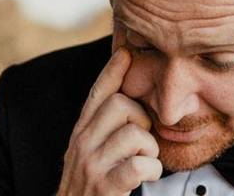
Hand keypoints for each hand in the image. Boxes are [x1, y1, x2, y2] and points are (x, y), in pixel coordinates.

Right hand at [57, 48, 161, 195]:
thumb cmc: (91, 186)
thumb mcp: (90, 151)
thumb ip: (104, 126)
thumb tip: (126, 98)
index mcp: (81, 131)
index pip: (98, 92)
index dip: (113, 70)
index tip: (127, 51)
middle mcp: (82, 143)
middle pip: (121, 104)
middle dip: (142, 119)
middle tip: (143, 139)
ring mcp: (92, 164)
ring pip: (135, 134)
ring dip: (150, 149)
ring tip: (145, 160)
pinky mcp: (106, 186)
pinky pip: (140, 165)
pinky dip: (152, 170)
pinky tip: (146, 176)